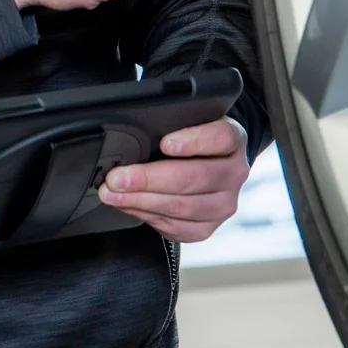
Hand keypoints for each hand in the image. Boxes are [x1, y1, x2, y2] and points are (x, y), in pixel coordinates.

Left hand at [98, 116, 248, 242]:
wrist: (210, 163)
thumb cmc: (192, 138)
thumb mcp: (188, 121)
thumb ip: (170, 124)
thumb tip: (132, 133)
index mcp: (233, 139)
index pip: (220, 138)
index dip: (192, 141)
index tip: (165, 143)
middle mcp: (234, 173)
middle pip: (193, 178)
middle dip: (148, 179)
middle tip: (117, 177)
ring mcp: (223, 204)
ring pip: (182, 207)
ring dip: (140, 201)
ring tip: (113, 193)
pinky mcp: (207, 227)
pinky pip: (176, 227)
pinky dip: (146, 215)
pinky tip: (128, 206)